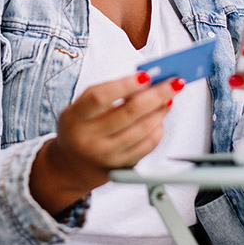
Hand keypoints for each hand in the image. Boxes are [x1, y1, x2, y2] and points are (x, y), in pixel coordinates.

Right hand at [30, 72, 182, 214]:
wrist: (70, 166)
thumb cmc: (80, 128)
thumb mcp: (81, 108)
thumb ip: (107, 94)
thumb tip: (145, 81)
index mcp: (75, 118)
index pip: (99, 97)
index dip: (124, 85)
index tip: (146, 76)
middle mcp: (89, 138)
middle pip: (128, 113)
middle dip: (155, 95)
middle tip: (173, 83)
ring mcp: (106, 155)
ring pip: (142, 130)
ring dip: (160, 111)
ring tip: (168, 98)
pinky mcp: (120, 168)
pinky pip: (146, 147)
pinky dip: (157, 130)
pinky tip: (159, 119)